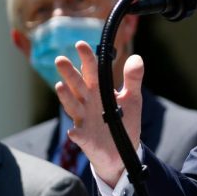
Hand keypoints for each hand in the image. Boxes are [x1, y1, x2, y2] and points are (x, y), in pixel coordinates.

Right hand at [55, 41, 143, 186]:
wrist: (122, 151)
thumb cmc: (124, 121)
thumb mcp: (132, 99)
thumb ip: (132, 79)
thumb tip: (137, 57)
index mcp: (98, 91)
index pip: (91, 71)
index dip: (86, 58)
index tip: (81, 44)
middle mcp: (88, 103)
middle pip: (77, 86)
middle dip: (69, 73)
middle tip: (60, 59)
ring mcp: (85, 120)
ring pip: (73, 106)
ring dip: (66, 97)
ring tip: (60, 86)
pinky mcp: (86, 139)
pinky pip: (79, 136)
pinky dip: (76, 134)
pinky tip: (73, 131)